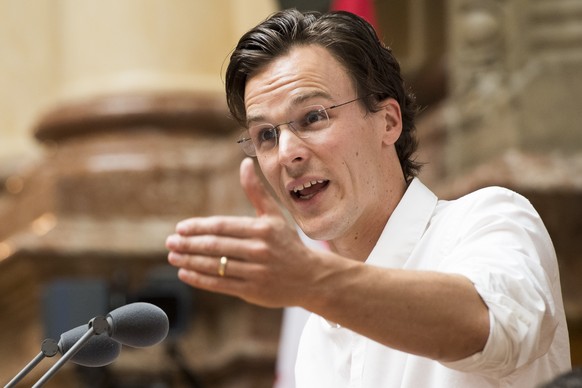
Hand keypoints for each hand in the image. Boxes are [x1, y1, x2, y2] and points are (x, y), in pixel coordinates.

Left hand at [166, 158, 324, 307]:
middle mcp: (259, 250)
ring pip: (215, 266)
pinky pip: (220, 284)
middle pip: (215, 246)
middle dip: (189, 244)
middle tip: (170, 242)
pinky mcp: (253, 291)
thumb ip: (256, 192)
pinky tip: (185, 273)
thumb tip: (244, 163)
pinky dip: (200, 279)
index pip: (223, 227)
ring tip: (173, 257)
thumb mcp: (274, 215)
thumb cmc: (287, 243)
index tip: (180, 228)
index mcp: (263, 229)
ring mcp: (256, 272)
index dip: (198, 227)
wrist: (310, 277)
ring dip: (189, 261)